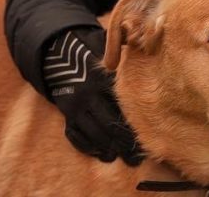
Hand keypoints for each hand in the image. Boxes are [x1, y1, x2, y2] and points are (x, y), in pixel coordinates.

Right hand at [44, 26, 143, 164]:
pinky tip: (100, 153)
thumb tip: (148, 54)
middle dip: (122, 144)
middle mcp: (87, 97)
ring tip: (118, 157)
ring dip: (106, 148)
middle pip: (107, 126)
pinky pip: (75, 135)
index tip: (146, 137)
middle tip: (135, 159)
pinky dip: (87, 146)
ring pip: (92, 134)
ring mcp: (75, 107)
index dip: (133, 126)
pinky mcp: (66, 113)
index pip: (120, 109)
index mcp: (102, 82)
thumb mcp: (109, 50)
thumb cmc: (92, 50)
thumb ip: (125, 57)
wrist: (60, 54)